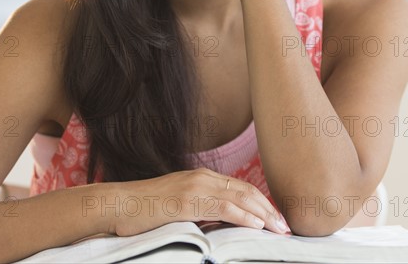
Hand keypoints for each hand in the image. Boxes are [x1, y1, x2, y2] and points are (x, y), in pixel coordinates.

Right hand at [103, 168, 289, 236]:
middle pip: (245, 190)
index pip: (241, 188)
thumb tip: (225, 224)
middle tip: (287, 226)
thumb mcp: (181, 205)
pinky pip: (221, 208)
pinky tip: (255, 224)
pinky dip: (242, 215)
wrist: (120, 203)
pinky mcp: (186, 202)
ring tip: (279, 228)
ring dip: (263, 213)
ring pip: (238, 197)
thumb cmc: (148, 208)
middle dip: (269, 208)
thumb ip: (203, 209)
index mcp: (202, 178)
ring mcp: (194, 187)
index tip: (277, 219)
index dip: (262, 203)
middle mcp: (202, 178)